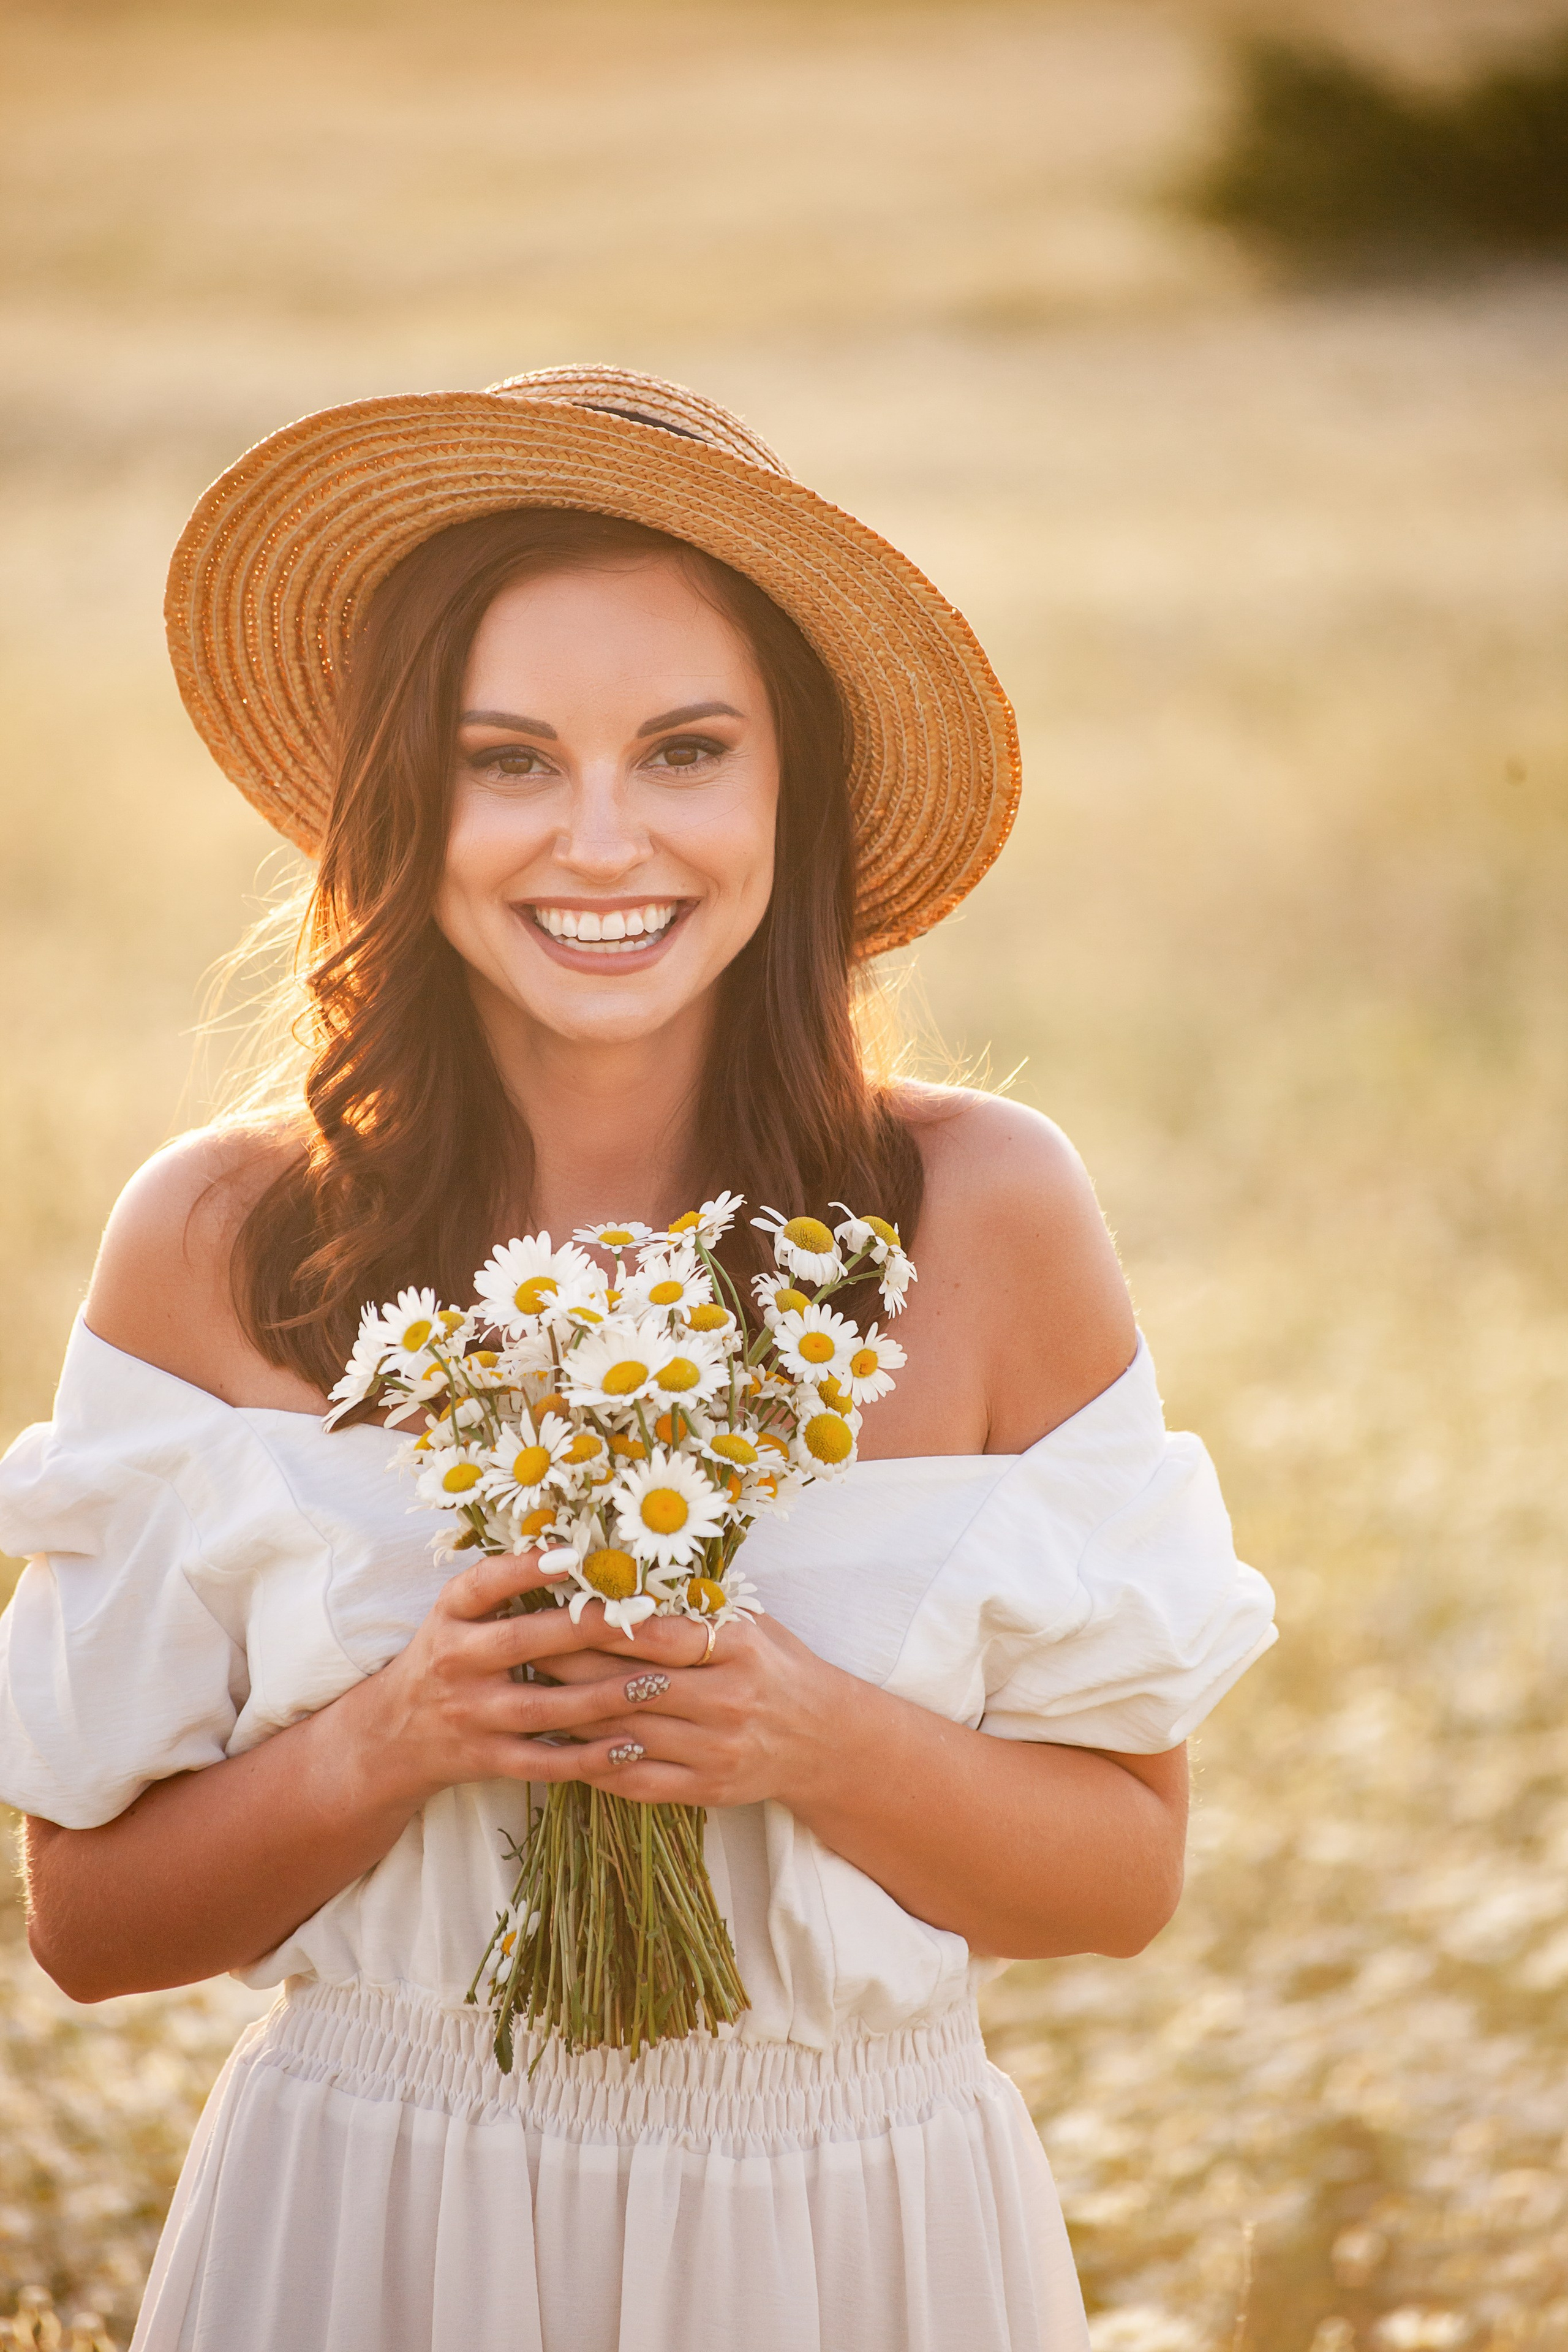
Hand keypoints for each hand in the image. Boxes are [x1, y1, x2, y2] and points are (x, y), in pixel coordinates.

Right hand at [344, 1550, 729, 1809]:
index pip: (483, 1585)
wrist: (393, 1736)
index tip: (572, 1552)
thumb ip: (502, 1587)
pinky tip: (632, 1745)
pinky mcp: (489, 1759)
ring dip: (603, 1696)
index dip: (524, 1568)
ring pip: (543, 1707)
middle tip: (644, 1613)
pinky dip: (588, 1758)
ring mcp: (473, 1716)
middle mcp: (457, 1663)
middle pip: (524, 1642)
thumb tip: (575, 1546)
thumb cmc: (445, 1659)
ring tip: (658, 1682)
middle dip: (587, 1629)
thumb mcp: (456, 1615)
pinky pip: (544, 1762)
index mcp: (450, 1618)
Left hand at [547, 1609, 852, 1813]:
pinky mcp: (707, 1790)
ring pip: (624, 1733)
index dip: (600, 1623)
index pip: (656, 1635)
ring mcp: (717, 1751)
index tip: (555, 1609)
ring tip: (527, 1695)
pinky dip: (595, 1765)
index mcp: (738, 1649)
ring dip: (569, 1716)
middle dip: (569, 1666)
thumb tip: (622, 1572)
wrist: (822, 1740)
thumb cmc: (776, 1666)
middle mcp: (728, 1701)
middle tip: (521, 1647)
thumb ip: (694, 1605)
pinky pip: (637, 1780)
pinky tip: (560, 1748)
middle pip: (630, 1684)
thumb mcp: (750, 1622)